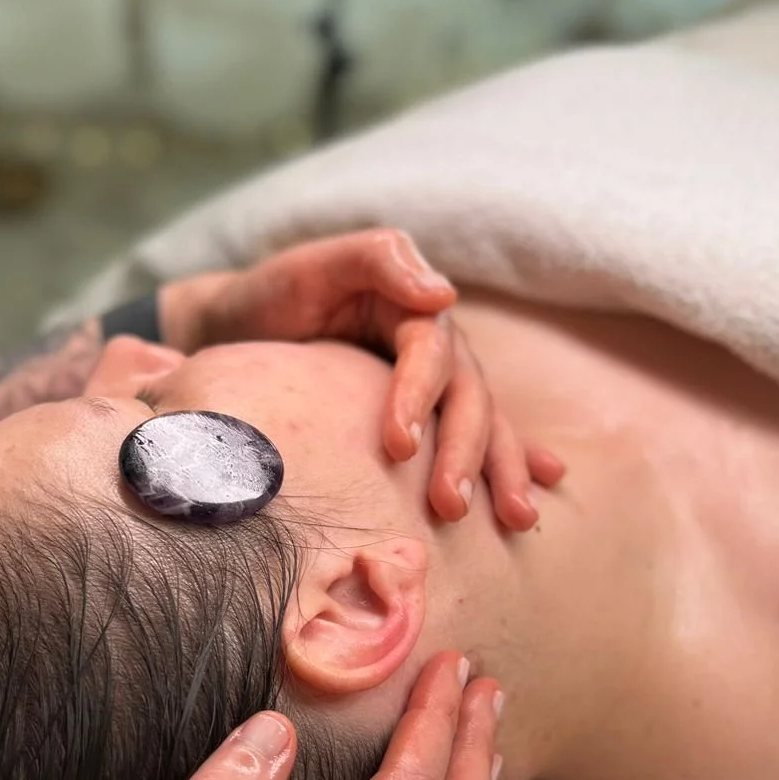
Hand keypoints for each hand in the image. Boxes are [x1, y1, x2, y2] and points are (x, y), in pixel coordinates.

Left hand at [159, 230, 563, 529]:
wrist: (243, 329)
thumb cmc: (273, 297)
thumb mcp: (311, 266)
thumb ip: (375, 261)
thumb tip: (443, 295)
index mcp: (412, 305)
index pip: (430, 353)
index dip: (419, 397)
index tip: (399, 448)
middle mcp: (437, 342)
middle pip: (467, 394)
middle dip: (466, 451)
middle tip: (451, 506)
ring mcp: (438, 379)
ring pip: (483, 421)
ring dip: (502, 469)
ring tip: (517, 518)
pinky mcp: (430, 410)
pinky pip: (477, 435)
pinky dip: (513, 460)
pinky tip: (535, 492)